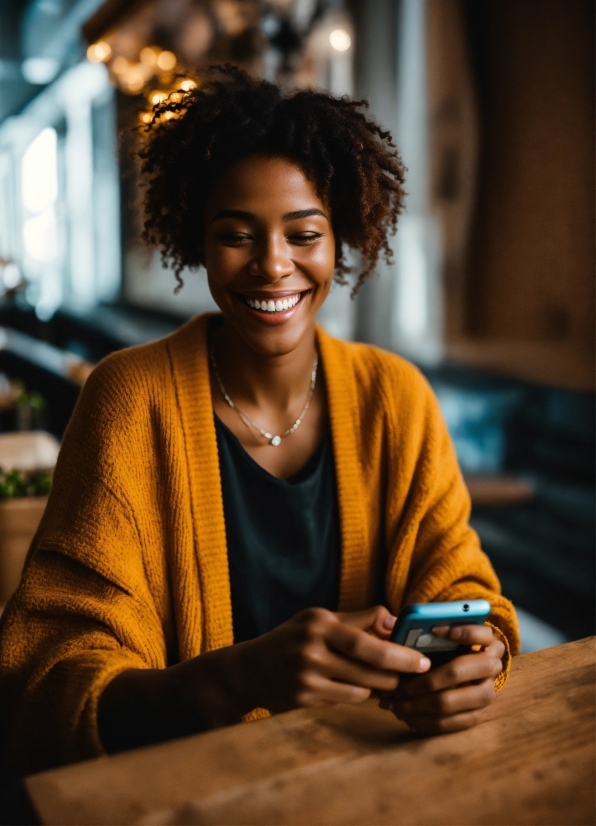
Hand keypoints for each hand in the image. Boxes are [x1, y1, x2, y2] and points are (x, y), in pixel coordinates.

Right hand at [237, 605, 431, 713]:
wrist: (250, 669)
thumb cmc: (292, 639)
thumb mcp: (319, 619)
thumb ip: (357, 619)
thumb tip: (394, 621)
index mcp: (319, 624)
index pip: (367, 641)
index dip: (399, 653)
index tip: (422, 660)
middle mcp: (311, 649)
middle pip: (369, 668)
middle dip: (397, 674)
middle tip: (412, 675)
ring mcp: (306, 677)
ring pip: (362, 689)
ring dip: (376, 686)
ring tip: (377, 678)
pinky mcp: (303, 700)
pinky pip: (346, 700)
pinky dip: (355, 694)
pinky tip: (351, 686)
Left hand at [379, 624, 504, 733]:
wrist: (462, 672)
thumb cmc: (446, 647)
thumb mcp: (443, 634)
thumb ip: (428, 630)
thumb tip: (397, 627)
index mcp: (488, 642)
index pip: (482, 634)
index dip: (461, 632)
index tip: (435, 629)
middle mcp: (492, 667)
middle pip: (457, 671)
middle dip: (422, 680)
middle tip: (397, 686)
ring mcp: (487, 693)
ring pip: (450, 702)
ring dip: (417, 705)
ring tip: (394, 704)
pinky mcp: (478, 714)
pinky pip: (451, 723)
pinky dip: (425, 722)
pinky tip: (406, 717)